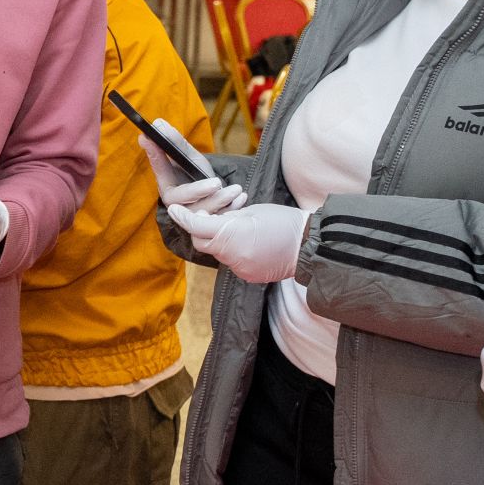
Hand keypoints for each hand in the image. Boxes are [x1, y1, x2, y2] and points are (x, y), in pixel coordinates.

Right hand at [138, 122, 244, 215]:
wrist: (216, 197)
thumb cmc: (197, 176)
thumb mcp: (190, 158)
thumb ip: (176, 143)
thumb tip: (158, 123)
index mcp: (166, 184)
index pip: (158, 168)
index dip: (156, 155)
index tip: (152, 140)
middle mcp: (176, 202)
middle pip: (180, 199)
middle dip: (198, 191)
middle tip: (216, 183)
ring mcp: (192, 214)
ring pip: (202, 212)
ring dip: (220, 200)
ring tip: (237, 189)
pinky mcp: (208, 223)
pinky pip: (219, 219)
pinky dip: (232, 208)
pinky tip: (241, 198)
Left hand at [166, 202, 307, 283]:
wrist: (310, 246)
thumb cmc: (284, 222)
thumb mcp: (251, 211)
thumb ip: (227, 217)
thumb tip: (210, 219)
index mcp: (231, 234)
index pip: (196, 226)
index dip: (183, 217)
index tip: (173, 209)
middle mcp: (231, 255)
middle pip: (202, 242)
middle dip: (200, 230)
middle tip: (208, 216)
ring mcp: (239, 268)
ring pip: (217, 253)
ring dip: (218, 241)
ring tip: (236, 227)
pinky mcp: (247, 275)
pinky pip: (231, 262)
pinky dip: (232, 251)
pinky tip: (247, 242)